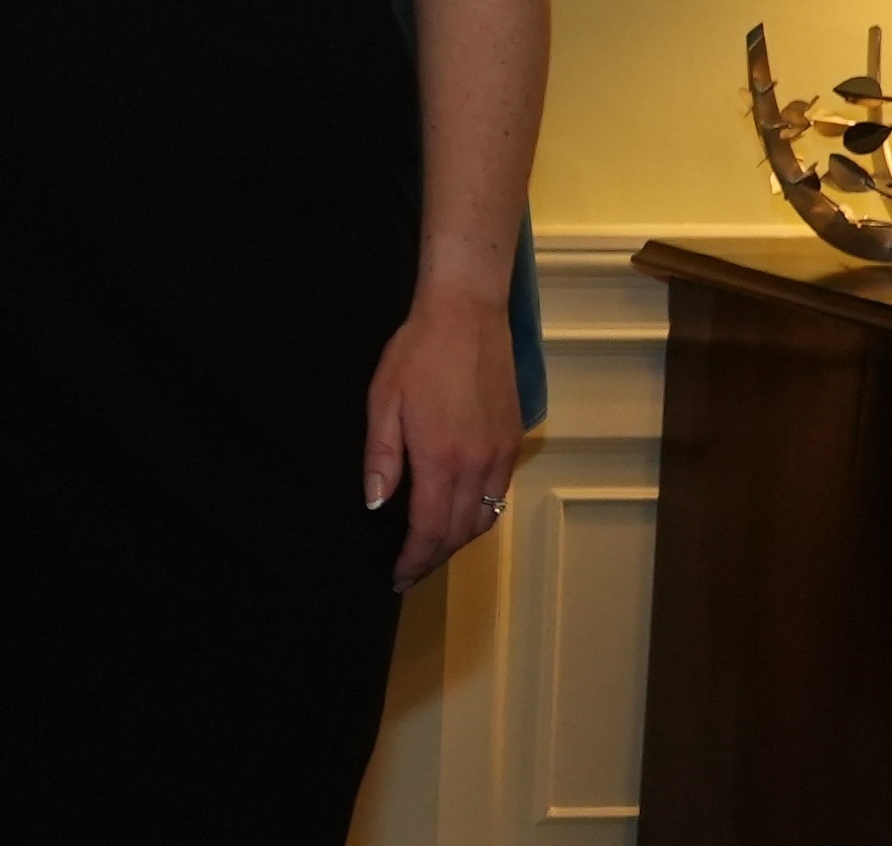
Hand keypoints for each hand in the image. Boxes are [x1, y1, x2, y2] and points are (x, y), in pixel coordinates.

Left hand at [366, 292, 525, 586]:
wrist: (467, 315)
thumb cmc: (418, 353)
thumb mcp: (383, 401)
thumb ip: (381, 458)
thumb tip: (377, 504)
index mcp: (441, 458)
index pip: (430, 529)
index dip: (414, 560)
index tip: (398, 577)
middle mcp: (478, 464)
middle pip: (460, 532)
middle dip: (434, 557)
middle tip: (410, 570)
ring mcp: (501, 454)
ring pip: (485, 518)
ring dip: (459, 540)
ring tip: (432, 549)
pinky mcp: (514, 441)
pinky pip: (500, 494)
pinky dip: (481, 515)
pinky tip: (460, 513)